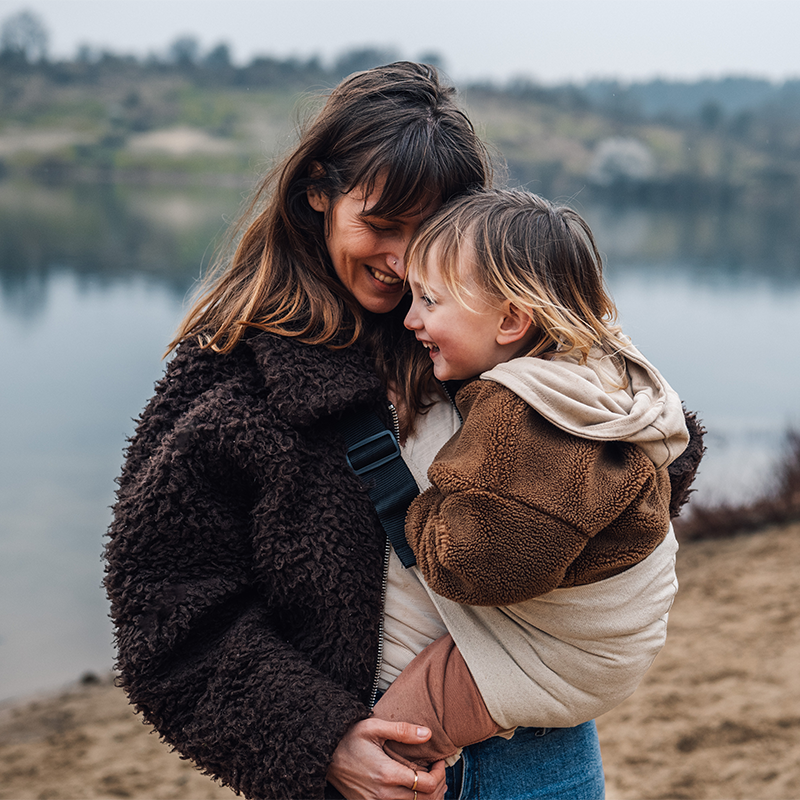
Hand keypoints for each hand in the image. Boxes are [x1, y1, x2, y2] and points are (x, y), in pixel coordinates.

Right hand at [327, 717, 446, 799]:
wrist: (323, 755)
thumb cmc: (348, 738)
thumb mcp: (374, 728)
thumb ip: (402, 730)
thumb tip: (427, 733)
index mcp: (387, 774)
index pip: (427, 785)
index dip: (440, 774)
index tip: (439, 761)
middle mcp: (382, 794)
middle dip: (438, 785)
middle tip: (439, 770)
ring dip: (428, 796)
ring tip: (431, 780)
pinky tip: (414, 790)